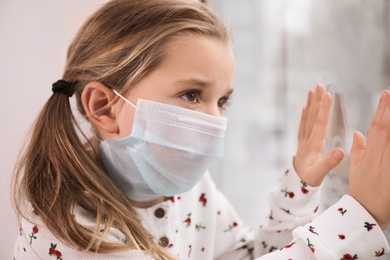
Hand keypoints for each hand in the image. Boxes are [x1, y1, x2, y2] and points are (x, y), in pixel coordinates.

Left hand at [294, 85, 344, 186]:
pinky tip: (306, 107)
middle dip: (317, 101)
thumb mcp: (320, 173)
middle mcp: (307, 139)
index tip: (327, 95)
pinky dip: (305, 114)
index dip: (324, 109)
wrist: (296, 184)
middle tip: (320, 85)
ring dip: (311, 104)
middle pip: (313, 117)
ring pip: (307, 118)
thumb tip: (341, 151)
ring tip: (313, 90)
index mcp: (313, 145)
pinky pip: (303, 125)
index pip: (319, 123)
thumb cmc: (308, 179)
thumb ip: (330, 162)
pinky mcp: (303, 142)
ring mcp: (304, 140)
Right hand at [349, 90, 389, 229]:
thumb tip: (358, 132)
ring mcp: (388, 165)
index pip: (376, 127)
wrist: (365, 211)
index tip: (386, 94)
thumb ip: (358, 149)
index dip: (381, 110)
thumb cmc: (361, 190)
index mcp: (369, 153)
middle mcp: (379, 156)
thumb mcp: (356, 169)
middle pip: (387, 129)